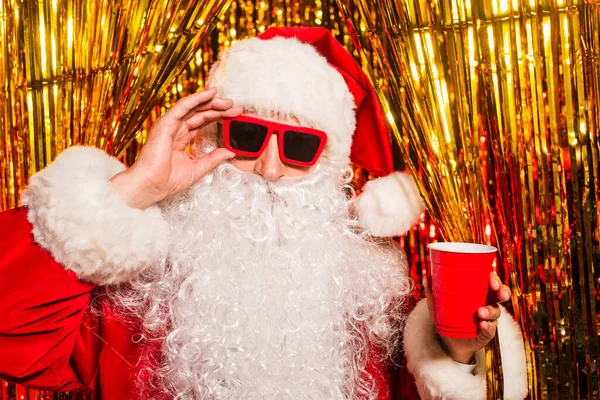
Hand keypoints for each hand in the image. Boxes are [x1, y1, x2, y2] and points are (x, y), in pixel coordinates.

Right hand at [110, 88, 242, 208]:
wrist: (151, 186)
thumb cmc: (167, 181)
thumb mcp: (197, 168)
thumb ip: (213, 159)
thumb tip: (229, 152)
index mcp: (181, 139)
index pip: (202, 122)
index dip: (219, 117)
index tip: (235, 116)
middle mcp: (176, 129)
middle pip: (200, 113)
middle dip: (219, 109)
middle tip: (237, 108)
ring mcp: (170, 125)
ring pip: (193, 107)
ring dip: (211, 102)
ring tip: (229, 101)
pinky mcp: (165, 123)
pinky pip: (183, 106)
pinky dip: (197, 98)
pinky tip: (211, 93)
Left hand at [424, 272, 511, 363]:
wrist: (449, 342)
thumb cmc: (447, 318)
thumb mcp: (438, 305)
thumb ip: (432, 292)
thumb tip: (427, 277)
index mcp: (478, 293)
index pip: (490, 282)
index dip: (494, 278)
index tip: (490, 277)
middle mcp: (486, 304)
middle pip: (500, 294)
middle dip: (502, 291)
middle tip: (498, 292)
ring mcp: (488, 319)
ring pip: (496, 311)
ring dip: (491, 311)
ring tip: (480, 312)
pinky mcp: (486, 333)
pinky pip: (491, 329)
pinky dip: (488, 327)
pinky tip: (482, 325)